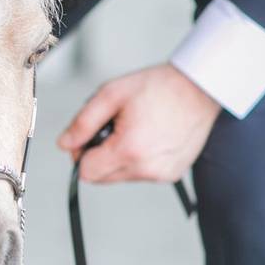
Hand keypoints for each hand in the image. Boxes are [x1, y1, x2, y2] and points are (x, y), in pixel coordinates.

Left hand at [57, 63, 220, 182]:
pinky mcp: (173, 174)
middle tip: (111, 128)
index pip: (86, 172)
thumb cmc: (158, 87)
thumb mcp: (111, 94)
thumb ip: (83, 123)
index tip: (88, 136)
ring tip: (133, 129)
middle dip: (98, 156)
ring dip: (118, 157)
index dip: (79, 154)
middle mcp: (147, 169)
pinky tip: (147, 136)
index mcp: (129, 150)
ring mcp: (162, 174)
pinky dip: (137, 159)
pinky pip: (141, 174)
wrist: (199, 88)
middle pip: (101, 177)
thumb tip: (65, 144)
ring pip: (121, 176)